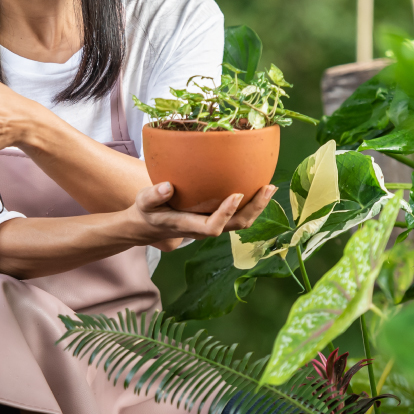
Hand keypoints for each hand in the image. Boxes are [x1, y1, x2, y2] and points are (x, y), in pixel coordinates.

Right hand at [128, 182, 277, 251]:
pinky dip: (251, 203)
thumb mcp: (144, 202)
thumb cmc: (148, 211)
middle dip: (254, 209)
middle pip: (236, 226)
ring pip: (241, 222)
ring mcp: (212, 224)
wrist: (151, 225)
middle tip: (267, 188)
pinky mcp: (216, 218)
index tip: (237, 195)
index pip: (212, 227)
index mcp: (188, 226)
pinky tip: (258, 185)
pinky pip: (238, 215)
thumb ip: (154, 195)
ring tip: (270, 187)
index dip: (226, 214)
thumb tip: (167, 187)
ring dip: (258, 206)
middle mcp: (204, 228)